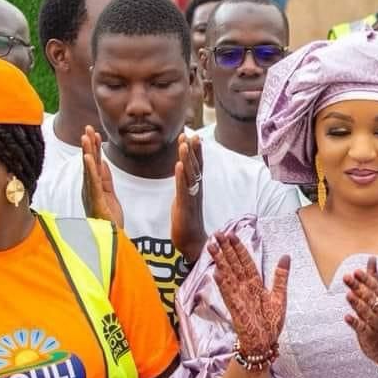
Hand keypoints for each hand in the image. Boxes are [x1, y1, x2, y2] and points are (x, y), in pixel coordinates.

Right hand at [81, 127, 123, 226]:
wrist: (110, 239)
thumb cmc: (109, 220)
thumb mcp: (109, 195)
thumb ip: (105, 180)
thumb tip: (102, 163)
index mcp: (93, 187)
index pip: (94, 164)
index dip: (94, 148)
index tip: (94, 132)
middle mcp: (89, 189)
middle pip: (89, 163)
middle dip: (89, 144)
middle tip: (88, 127)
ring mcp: (91, 195)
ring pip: (89, 170)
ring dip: (87, 152)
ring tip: (86, 136)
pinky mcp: (96, 201)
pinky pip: (93, 182)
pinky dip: (90, 169)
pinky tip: (89, 157)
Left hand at [172, 133, 207, 264]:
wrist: (192, 244)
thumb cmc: (187, 223)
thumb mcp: (184, 200)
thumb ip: (184, 187)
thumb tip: (182, 177)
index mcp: (195, 188)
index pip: (197, 166)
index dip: (195, 151)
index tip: (192, 136)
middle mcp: (196, 190)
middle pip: (196, 166)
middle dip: (193, 150)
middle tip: (191, 134)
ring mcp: (191, 197)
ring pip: (190, 174)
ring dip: (188, 158)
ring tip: (184, 143)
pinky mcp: (185, 206)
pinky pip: (183, 188)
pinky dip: (182, 176)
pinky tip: (180, 165)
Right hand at [209, 233, 289, 355]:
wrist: (265, 342)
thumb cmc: (271, 322)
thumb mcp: (280, 296)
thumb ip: (281, 276)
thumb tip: (285, 256)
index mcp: (255, 284)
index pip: (246, 262)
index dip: (239, 249)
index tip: (232, 235)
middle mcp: (244, 288)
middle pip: (234, 264)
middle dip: (226, 249)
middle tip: (218, 234)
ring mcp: (238, 297)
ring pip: (228, 275)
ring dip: (220, 261)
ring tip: (211, 247)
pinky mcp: (236, 308)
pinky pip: (228, 293)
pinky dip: (223, 283)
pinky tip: (217, 272)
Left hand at [344, 256, 377, 367]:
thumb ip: (374, 279)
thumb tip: (371, 258)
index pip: (374, 288)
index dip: (365, 279)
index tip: (356, 271)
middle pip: (368, 297)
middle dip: (358, 287)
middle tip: (347, 277)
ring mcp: (375, 324)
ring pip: (366, 312)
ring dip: (357, 303)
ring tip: (348, 295)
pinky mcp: (369, 336)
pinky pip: (362, 329)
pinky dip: (354, 323)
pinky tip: (346, 317)